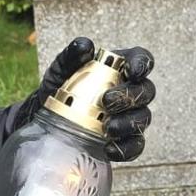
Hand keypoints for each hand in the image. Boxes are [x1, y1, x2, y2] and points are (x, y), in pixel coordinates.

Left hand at [25, 38, 156, 161]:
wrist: (48, 118)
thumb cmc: (60, 86)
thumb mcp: (61, 69)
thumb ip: (72, 55)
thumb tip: (86, 46)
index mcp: (121, 67)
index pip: (142, 60)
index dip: (142, 64)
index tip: (132, 71)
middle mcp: (131, 90)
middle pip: (146, 91)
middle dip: (130, 97)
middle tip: (107, 101)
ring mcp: (131, 116)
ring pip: (143, 118)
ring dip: (128, 123)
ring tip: (107, 128)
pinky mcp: (126, 140)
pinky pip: (135, 145)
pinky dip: (125, 148)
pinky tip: (109, 148)